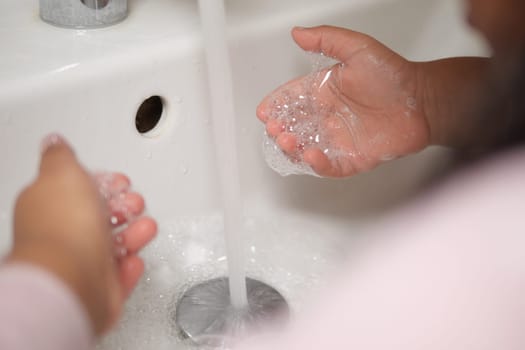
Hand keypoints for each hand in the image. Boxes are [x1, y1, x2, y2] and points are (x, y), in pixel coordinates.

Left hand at [8, 134, 156, 334]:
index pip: (79, 190)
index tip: (119, 181)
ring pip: (113, 245)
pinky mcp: (99, 288)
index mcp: (51, 205)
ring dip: (134, 234)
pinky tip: (135, 258)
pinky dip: (130, 264)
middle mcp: (64, 235)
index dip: (103, 183)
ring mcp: (81, 262)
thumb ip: (61, 155)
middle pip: (99, 217)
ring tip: (146, 227)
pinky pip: (120, 274)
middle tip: (134, 203)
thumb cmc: (64, 228)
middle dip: (124, 207)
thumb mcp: (63, 173)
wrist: (72, 279)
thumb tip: (54, 141)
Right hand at [257, 26, 429, 176]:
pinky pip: (330, 166)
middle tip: (274, 127)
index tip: (265, 110)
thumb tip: (298, 33)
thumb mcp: (358, 48)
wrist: (423, 101)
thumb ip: (326, 40)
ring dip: (292, 147)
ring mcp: (339, 139)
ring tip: (287, 140)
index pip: (293, 99)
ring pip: (306, 148)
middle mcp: (329, 116)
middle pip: (295, 126)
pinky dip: (318, 165)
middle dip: (279, 128)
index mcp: (325, 92)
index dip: (277, 105)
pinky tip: (311, 155)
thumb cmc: (394, 75)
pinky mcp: (353, 158)